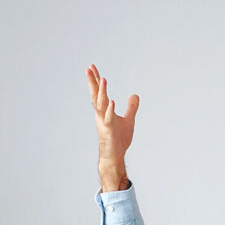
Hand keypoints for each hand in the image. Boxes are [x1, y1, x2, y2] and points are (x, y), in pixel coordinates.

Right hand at [86, 64, 138, 190]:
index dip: (96, 80)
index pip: (99, 92)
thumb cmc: (119, 139)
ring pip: (101, 105)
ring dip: (102, 92)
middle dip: (93, 82)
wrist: (114, 156)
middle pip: (96, 95)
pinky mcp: (108, 131)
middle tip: (89, 68)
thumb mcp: (128, 120)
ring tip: (103, 79)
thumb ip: (131, 108)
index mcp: (104, 111)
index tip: (92, 67)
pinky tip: (113, 102)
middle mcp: (101, 114)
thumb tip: (135, 95)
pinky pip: (108, 119)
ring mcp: (104, 122)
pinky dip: (110, 110)